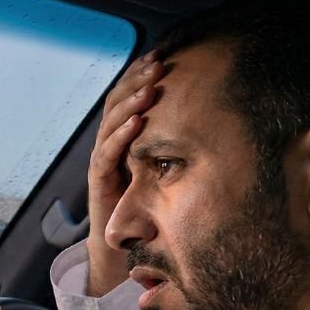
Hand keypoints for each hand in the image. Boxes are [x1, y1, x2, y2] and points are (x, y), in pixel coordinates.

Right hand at [86, 50, 165, 296]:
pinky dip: (121, 136)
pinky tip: (137, 122)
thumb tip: (211, 124)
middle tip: (158, 62)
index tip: (162, 57)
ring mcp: (102, 164)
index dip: (141, 77)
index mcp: (124, 140)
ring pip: (110, 124)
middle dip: (137, 81)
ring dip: (131, 103)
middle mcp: (110, 147)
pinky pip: (106, 154)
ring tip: (150, 86)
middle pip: (116, 104)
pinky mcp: (99, 183)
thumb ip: (176, 150)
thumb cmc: (148, 213)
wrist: (121, 252)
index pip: (128, 100)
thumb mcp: (165, 173)